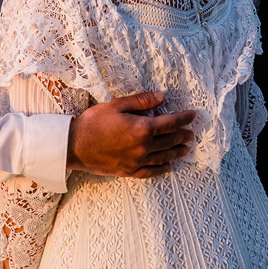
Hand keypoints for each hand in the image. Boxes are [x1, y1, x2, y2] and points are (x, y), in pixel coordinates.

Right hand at [67, 91, 195, 177]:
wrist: (75, 145)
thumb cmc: (94, 122)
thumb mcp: (117, 105)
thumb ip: (142, 101)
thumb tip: (161, 96)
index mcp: (142, 128)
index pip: (170, 123)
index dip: (183, 118)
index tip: (192, 115)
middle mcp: (144, 147)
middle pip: (170, 141)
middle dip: (182, 135)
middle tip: (191, 133)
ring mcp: (137, 161)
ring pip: (164, 157)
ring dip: (177, 152)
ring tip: (185, 149)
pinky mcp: (129, 171)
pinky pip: (151, 172)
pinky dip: (162, 169)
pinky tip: (168, 166)